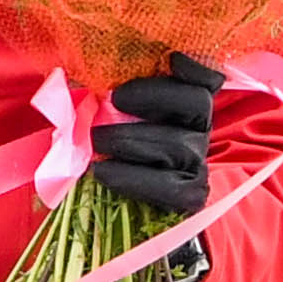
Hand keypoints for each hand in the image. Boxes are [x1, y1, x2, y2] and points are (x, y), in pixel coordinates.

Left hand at [86, 53, 218, 217]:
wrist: (132, 222)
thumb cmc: (113, 160)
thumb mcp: (110, 124)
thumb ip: (108, 103)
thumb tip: (77, 82)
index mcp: (184, 108)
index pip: (205, 81)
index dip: (195, 68)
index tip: (171, 59)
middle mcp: (199, 132)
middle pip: (196, 103)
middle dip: (152, 96)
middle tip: (112, 100)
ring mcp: (197, 164)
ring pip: (178, 144)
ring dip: (131, 139)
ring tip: (96, 142)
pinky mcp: (191, 197)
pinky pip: (169, 185)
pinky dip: (132, 177)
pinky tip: (103, 172)